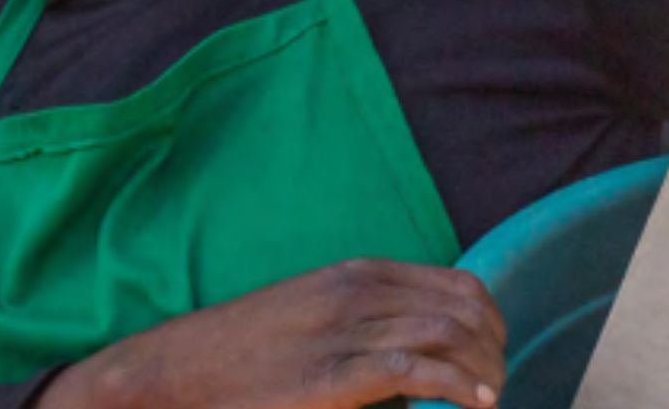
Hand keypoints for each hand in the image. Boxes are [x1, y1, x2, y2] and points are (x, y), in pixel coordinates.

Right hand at [36, 258, 506, 408]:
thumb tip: (420, 355)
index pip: (458, 283)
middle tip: (497, 382)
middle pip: (465, 306)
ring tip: (491, 397)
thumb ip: (365, 320)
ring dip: (485, 369)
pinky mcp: (332, 376)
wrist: (172, 373)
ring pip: (450, 334)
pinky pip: (418, 369)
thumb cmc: (242, 354)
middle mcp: (359, 292)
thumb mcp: (311, 317)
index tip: (496, 353)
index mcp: (358, 274)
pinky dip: (460, 386)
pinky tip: (476, 404)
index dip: (492, 321)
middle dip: (495, 346)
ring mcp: (345, 331)